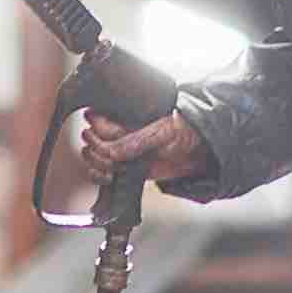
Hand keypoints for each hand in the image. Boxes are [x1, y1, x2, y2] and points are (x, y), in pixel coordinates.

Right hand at [79, 104, 208, 185]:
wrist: (200, 151)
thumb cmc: (185, 132)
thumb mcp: (164, 131)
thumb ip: (138, 140)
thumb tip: (111, 152)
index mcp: (127, 115)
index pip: (97, 123)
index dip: (97, 134)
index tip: (102, 141)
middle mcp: (120, 132)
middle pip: (91, 141)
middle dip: (96, 152)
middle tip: (111, 158)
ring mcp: (122, 150)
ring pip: (92, 156)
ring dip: (96, 164)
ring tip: (111, 168)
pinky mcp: (125, 167)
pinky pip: (101, 171)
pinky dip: (97, 176)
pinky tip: (107, 177)